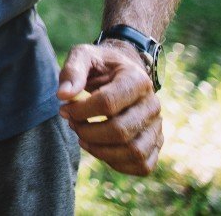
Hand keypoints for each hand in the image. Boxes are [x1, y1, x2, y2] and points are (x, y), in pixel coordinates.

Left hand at [58, 41, 161, 174]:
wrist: (123, 71)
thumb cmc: (101, 64)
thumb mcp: (84, 56)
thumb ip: (73, 71)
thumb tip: (63, 95)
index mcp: (137, 79)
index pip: (108, 103)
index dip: (80, 110)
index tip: (64, 108)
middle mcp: (153, 104)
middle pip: (121, 131)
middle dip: (88, 132)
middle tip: (72, 124)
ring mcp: (157, 125)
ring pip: (134, 152)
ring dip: (101, 151)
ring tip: (82, 137)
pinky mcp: (156, 142)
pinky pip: (143, 165)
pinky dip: (118, 164)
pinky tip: (98, 149)